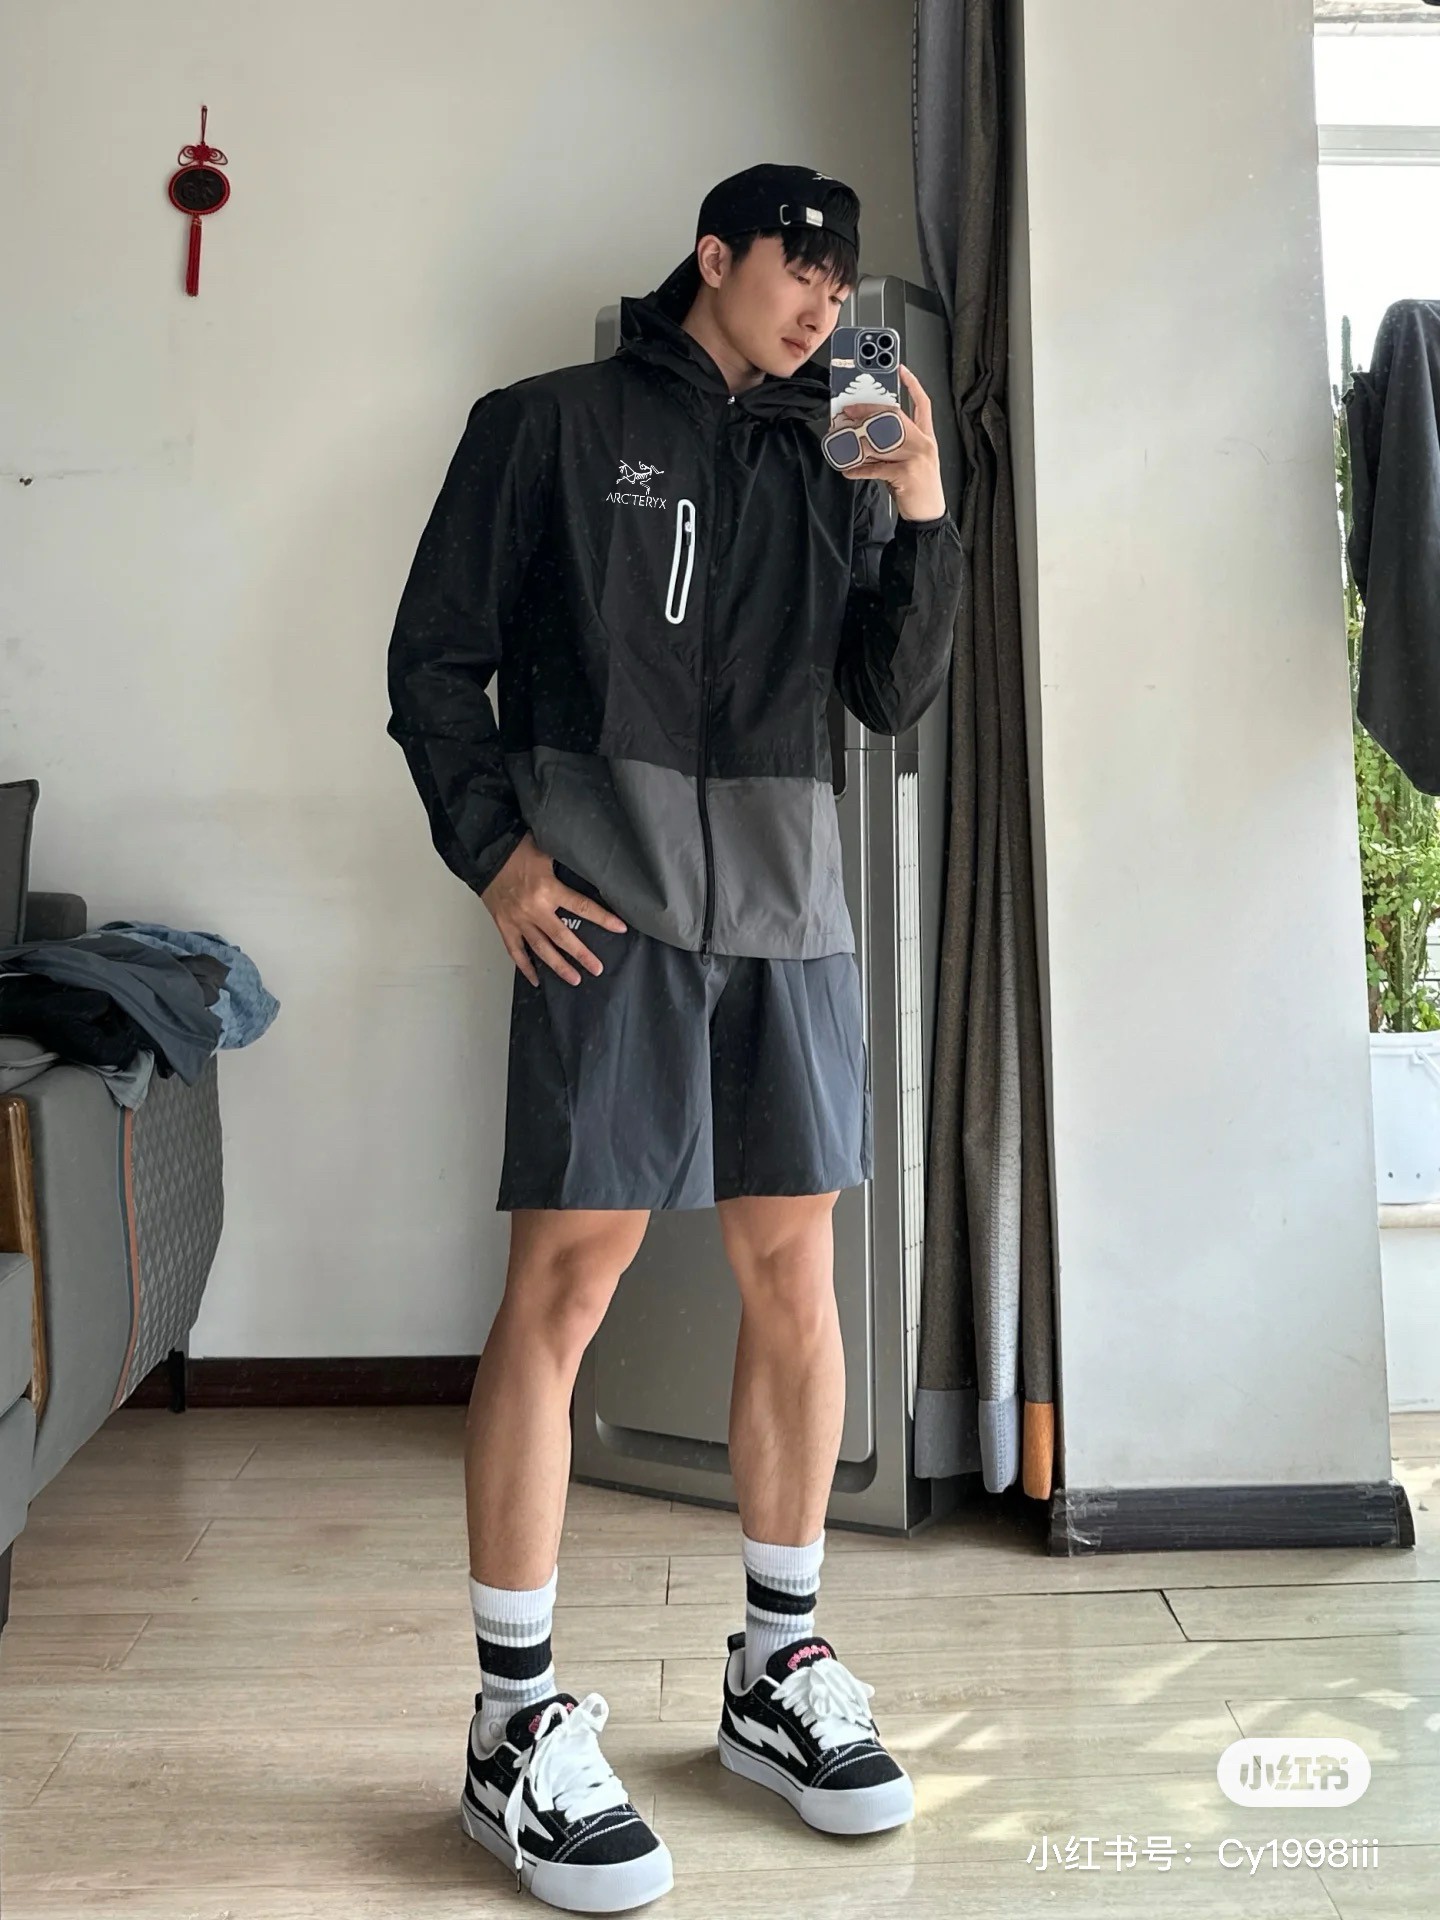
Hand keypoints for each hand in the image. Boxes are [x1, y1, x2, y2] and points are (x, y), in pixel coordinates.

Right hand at [481, 833, 626, 986]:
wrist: (485, 853)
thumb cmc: (517, 849)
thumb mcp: (547, 851)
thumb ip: (566, 865)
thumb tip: (590, 867)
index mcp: (548, 889)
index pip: (582, 907)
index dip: (603, 919)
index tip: (620, 928)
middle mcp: (534, 910)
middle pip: (562, 937)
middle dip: (581, 955)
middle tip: (597, 969)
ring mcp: (518, 920)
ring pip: (541, 949)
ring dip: (558, 966)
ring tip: (575, 980)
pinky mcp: (504, 926)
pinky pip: (515, 951)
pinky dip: (525, 967)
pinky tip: (537, 980)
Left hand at [834, 364, 946, 521]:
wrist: (929, 514)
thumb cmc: (918, 488)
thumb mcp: (911, 461)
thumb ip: (894, 446)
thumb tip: (866, 436)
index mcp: (926, 437)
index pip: (923, 404)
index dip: (912, 384)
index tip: (900, 369)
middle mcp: (924, 444)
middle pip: (895, 417)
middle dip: (869, 412)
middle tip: (850, 410)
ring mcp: (917, 458)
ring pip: (882, 441)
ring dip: (859, 441)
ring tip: (842, 440)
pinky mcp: (906, 474)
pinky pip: (876, 468)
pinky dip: (859, 469)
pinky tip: (847, 470)